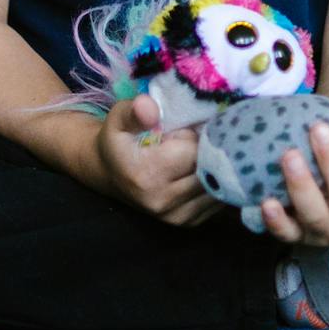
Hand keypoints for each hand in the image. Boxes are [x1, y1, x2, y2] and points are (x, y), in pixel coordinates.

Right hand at [95, 94, 222, 225]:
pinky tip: (199, 172)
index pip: (193, 151)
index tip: (177, 132)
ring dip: (212, 168)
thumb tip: (151, 106)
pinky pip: (217, 199)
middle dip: (205, 151)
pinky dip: (214, 183)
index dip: (191, 136)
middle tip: (189, 143)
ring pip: (216, 185)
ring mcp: (177, 217)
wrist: (111, 175)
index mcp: (146, 176)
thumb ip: (134, 112)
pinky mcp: (189, 223)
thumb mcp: (118, 119)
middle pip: (208, 169)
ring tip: (193, 158)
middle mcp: (163, 201)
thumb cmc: (118, 142)